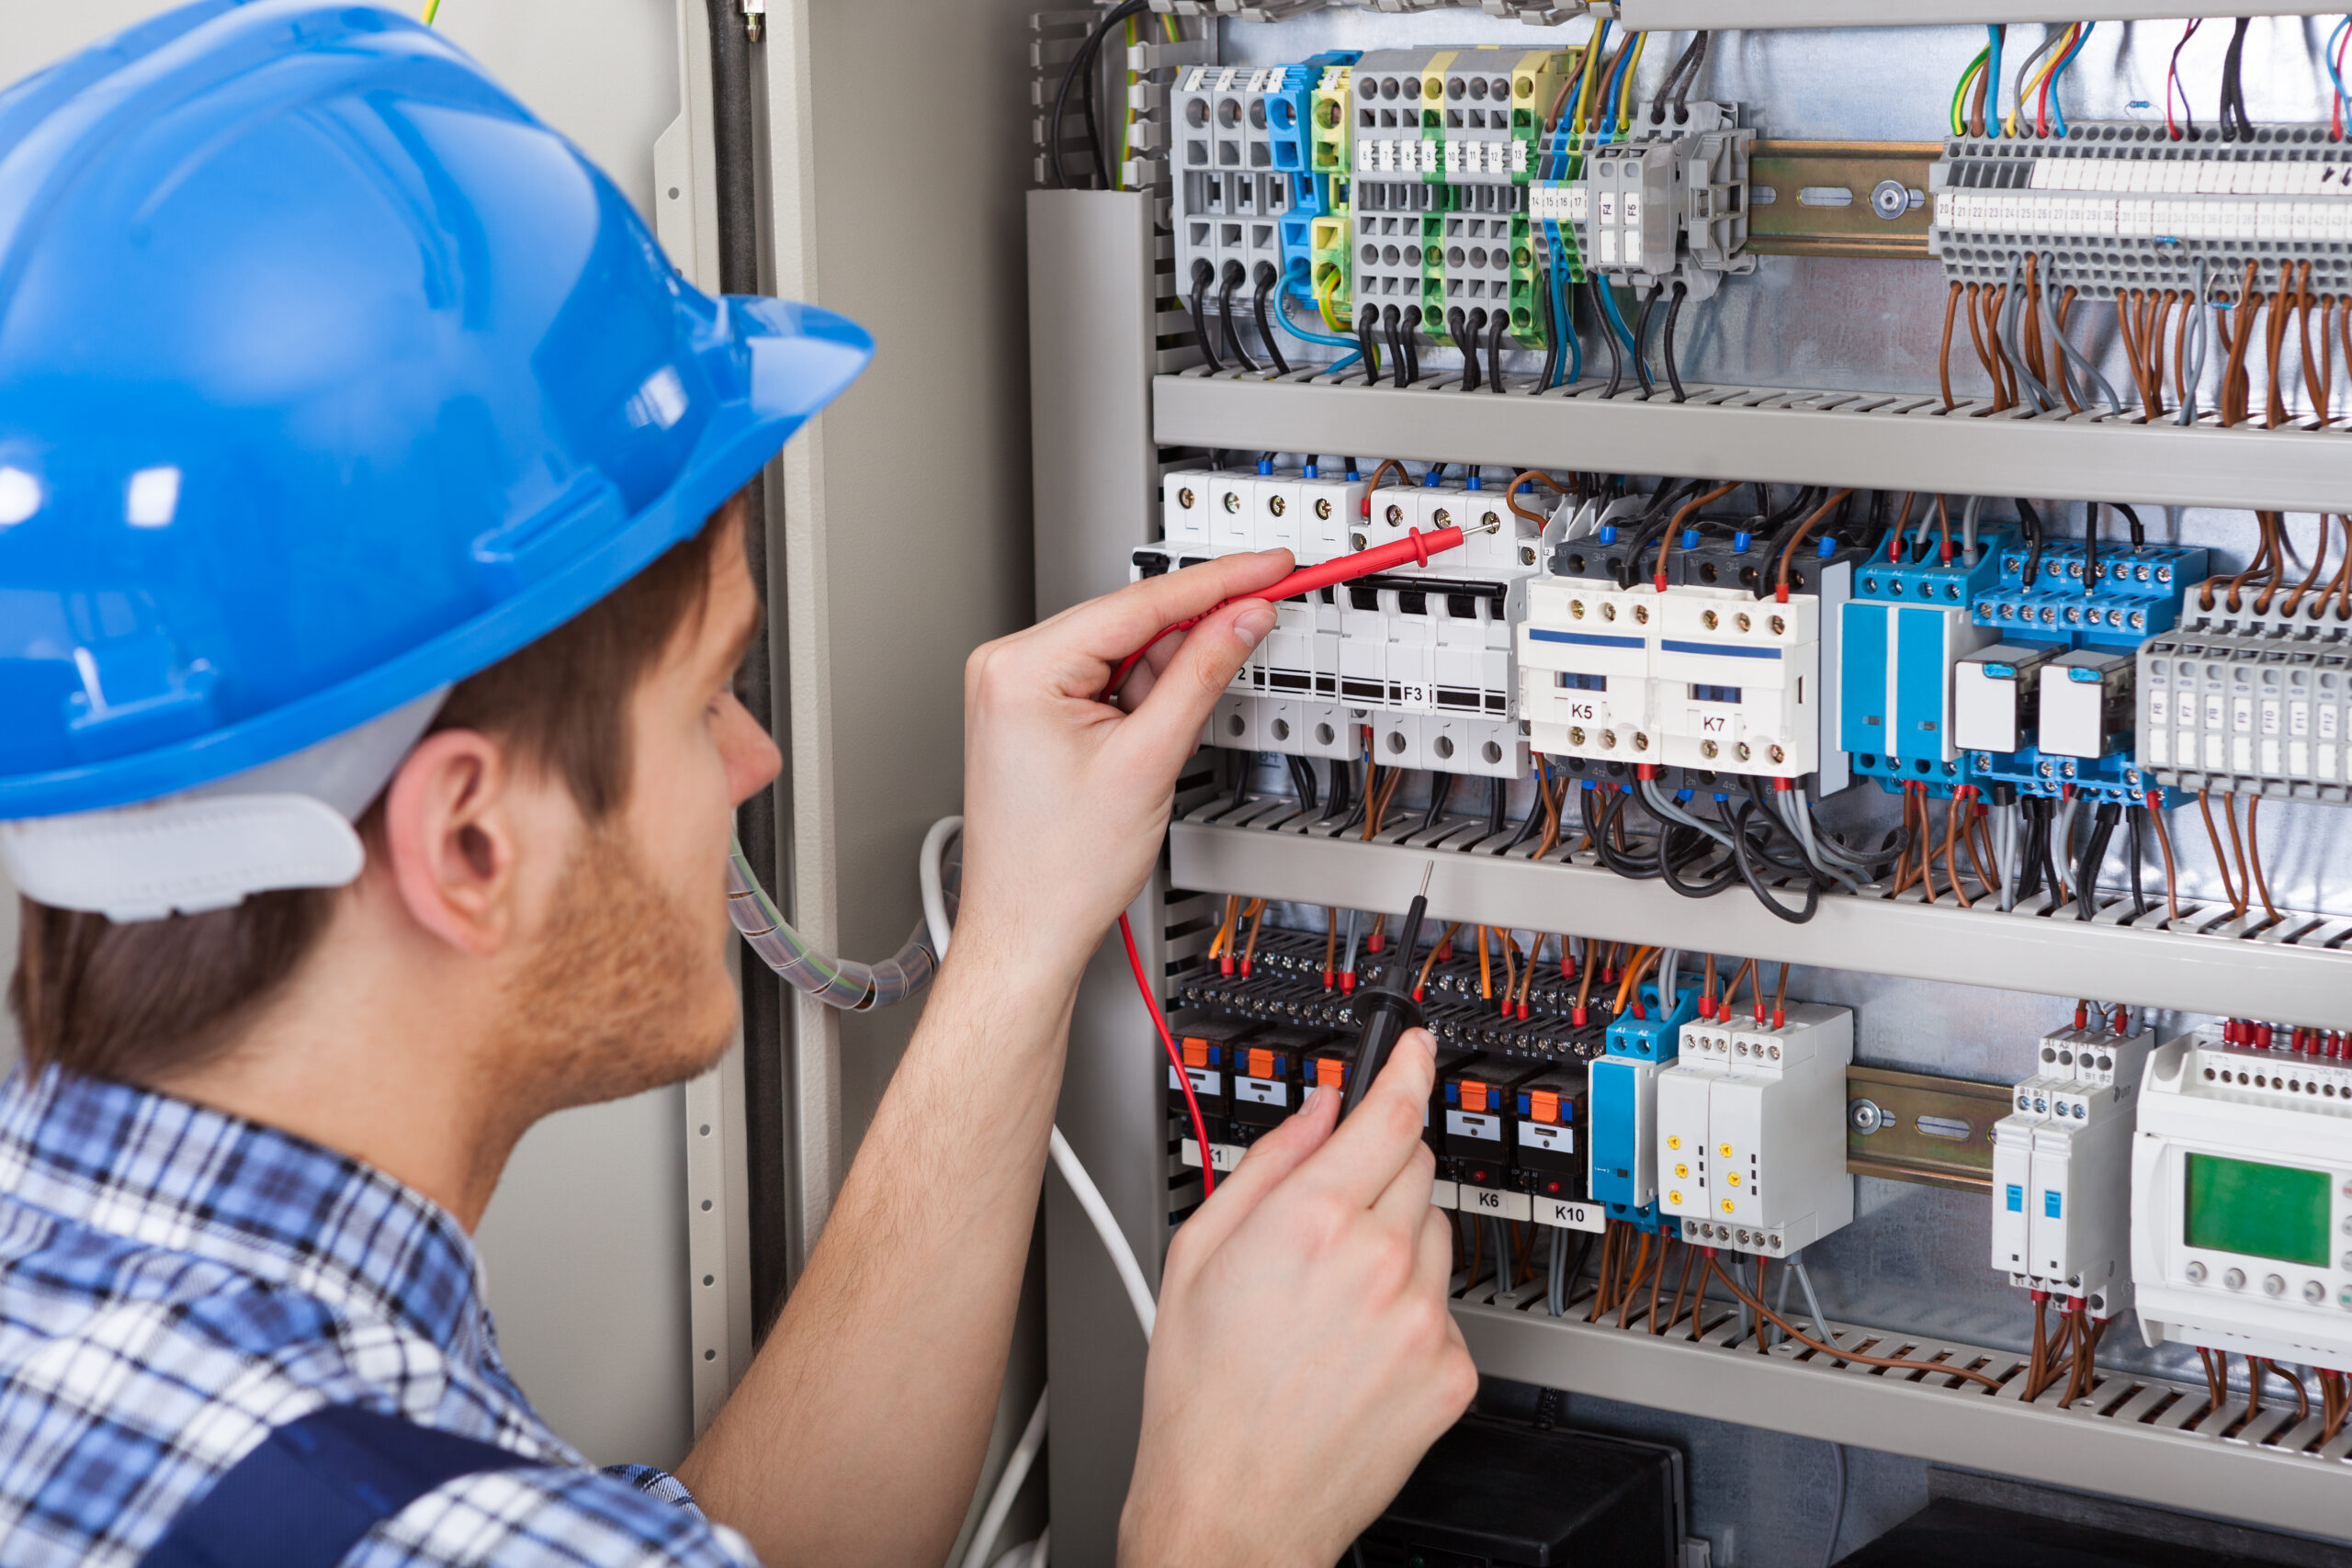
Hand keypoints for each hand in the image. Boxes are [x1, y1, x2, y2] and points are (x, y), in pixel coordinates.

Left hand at [956, 551, 1291, 984]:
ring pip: (1122, 654)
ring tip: (1160, 749)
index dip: (1218, 582)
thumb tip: (1242, 618)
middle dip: (1193, 639)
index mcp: (1020, 669)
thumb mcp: (1149, 761)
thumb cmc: (1060, 871)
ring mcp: (1014, 689)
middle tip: (1258, 629)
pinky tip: (1148, 742)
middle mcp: (1006, 668)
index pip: (1139, 603)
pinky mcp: (1031, 712)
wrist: (1028, 931)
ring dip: (1164, 683)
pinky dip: (1141, 701)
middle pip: (1130, 622)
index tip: (1268, 566)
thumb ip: (1202, 675)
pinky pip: (1104, 682)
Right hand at [1120, 1029, 1475, 1567]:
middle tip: (1329, 1220)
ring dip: (1398, 1245)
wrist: (1233, 1508)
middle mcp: (1379, 1262)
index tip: (1420, 1048)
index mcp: (1312, 1222)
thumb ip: (1264, 1166)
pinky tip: (1357, 1349)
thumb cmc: (1202, 1395)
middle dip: (1379, 1172)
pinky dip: (1412, 1315)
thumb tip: (1312, 1113)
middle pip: (1415, 1167)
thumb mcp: (1197, 1256)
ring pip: (1435, 1236)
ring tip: (1333, 1301)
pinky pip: (1446, 1310)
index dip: (1408, 1067)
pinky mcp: (1451, 1373)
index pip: (1388, 1114)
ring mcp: (1423, 1320)